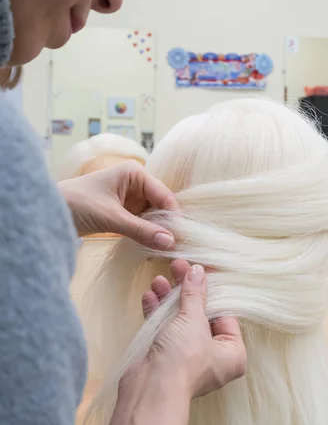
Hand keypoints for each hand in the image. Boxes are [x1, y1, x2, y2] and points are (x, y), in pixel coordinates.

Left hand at [58, 161, 177, 248]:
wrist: (47, 212)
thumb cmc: (76, 204)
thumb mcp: (111, 218)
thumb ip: (141, 230)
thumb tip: (170, 242)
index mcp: (135, 174)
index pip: (164, 195)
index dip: (174, 216)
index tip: (182, 238)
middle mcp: (136, 184)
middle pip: (161, 207)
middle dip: (167, 226)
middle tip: (177, 248)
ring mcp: (130, 199)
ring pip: (153, 218)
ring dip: (158, 233)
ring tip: (167, 251)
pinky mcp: (124, 214)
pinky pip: (143, 225)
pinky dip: (147, 236)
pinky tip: (153, 249)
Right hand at [92, 261, 245, 424]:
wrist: (151, 390)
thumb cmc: (183, 359)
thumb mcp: (192, 320)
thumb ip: (195, 294)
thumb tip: (198, 270)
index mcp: (233, 353)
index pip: (225, 314)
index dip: (211, 290)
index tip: (200, 268)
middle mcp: (214, 358)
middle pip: (202, 315)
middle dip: (187, 291)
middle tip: (176, 266)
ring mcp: (189, 359)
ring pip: (181, 322)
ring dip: (169, 299)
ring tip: (158, 278)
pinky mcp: (167, 359)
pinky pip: (165, 331)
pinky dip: (158, 314)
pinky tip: (149, 295)